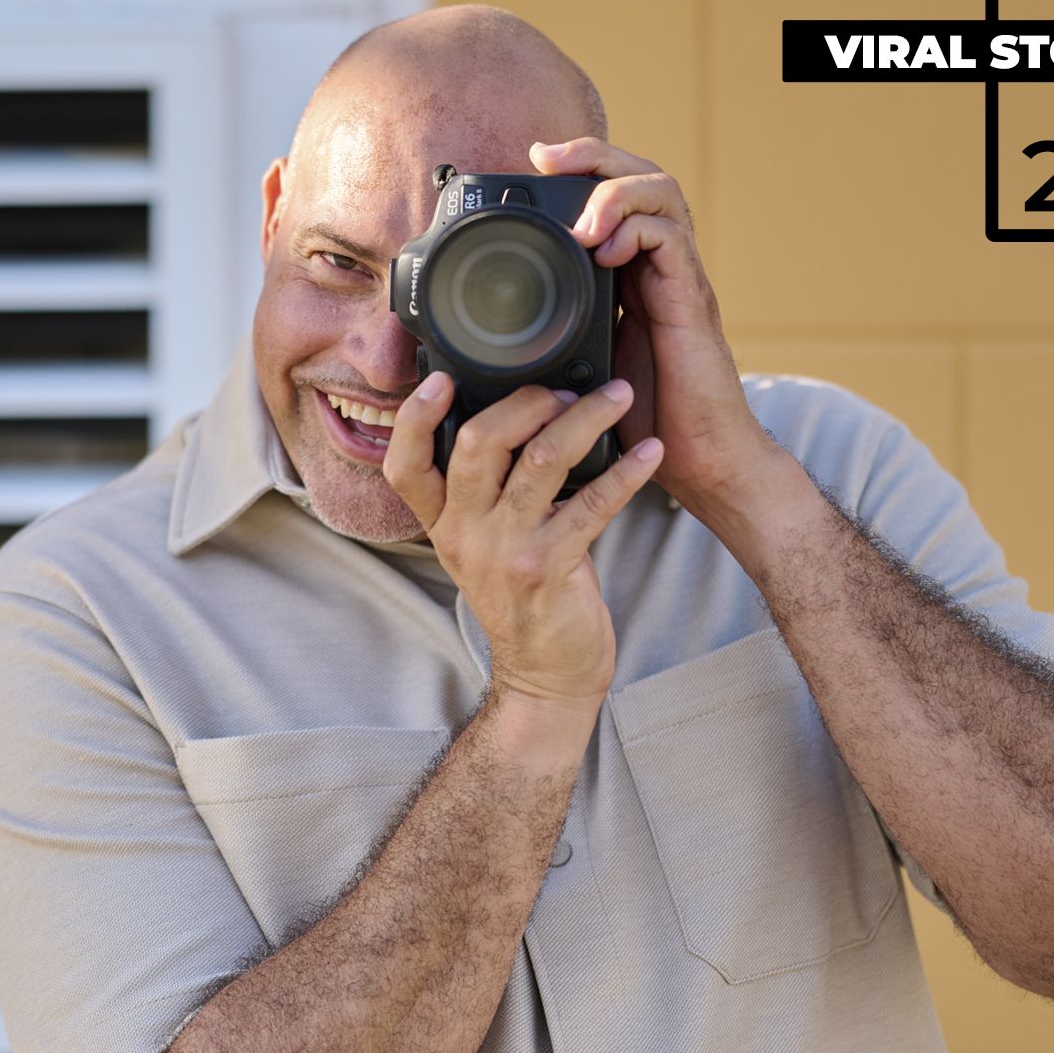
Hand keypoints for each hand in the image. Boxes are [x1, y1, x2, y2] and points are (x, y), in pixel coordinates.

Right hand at [382, 372, 665, 715]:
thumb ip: (483, 493)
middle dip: (526, 401)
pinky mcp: (551, 566)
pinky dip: (627, 472)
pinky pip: (593, 503)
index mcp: (442, 524)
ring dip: (586, 419)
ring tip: (617, 396)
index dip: (414, 417)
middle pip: (478, 443)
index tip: (439, 378)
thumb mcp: (481, 547)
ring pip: (542, 460)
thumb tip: (517, 420)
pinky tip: (649, 453)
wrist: (545, 674)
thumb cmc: (522, 599)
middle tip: (563, 390)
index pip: (403, 465)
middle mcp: (465, 533)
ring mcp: (506, 550)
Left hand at [527, 138, 777, 513]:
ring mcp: (677, 278)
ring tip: (581, 219)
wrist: (700, 460)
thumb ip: (550, 337)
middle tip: (547, 157)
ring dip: (613, 190)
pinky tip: (605, 251)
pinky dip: (635, 229)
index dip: (579, 170)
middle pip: (638, 175)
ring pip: (660, 191)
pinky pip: (670, 238)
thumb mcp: (577, 368)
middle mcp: (655, 266)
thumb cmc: (638, 421)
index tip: (534, 161)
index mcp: (626, 274)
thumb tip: (487, 334)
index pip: (610, 195)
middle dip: (593, 154)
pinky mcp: (690, 299)